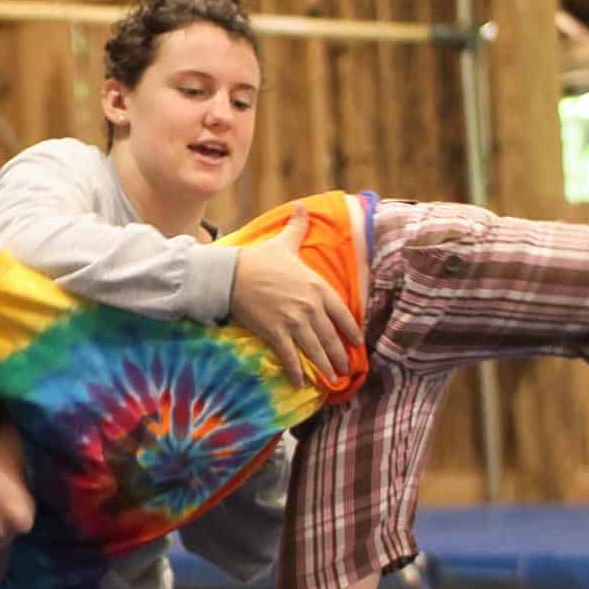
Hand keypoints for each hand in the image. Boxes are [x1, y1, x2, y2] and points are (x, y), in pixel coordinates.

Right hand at [229, 203, 362, 388]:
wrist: (232, 274)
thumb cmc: (260, 259)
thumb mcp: (285, 243)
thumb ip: (298, 227)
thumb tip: (302, 205)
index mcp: (316, 287)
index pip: (342, 313)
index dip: (351, 330)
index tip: (356, 342)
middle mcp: (310, 306)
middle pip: (330, 337)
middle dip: (339, 356)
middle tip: (345, 370)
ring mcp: (293, 321)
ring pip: (315, 350)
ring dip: (324, 367)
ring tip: (331, 379)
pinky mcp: (275, 333)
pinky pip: (290, 357)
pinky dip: (297, 372)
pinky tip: (301, 383)